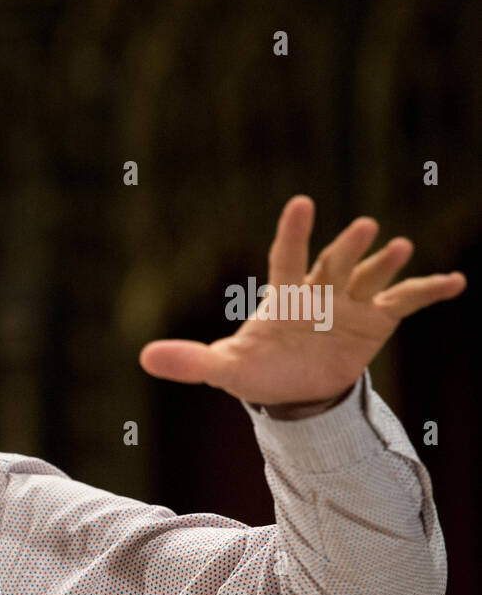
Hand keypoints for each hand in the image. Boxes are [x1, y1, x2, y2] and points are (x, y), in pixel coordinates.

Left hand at [138, 195, 466, 408]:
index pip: (286, 256)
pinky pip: (407, 301)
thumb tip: (144, 358)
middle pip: (335, 263)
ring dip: (386, 262)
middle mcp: (321, 289)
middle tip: (364, 227)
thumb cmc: (258, 370)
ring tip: (402, 245)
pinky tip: (457, 281)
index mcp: (284, 294)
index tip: (301, 203)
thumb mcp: (225, 368)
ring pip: (371, 276)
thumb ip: (191, 360)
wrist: (295, 390)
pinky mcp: (378, 320)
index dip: (293, 232)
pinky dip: (431, 290)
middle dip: (348, 247)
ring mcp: (351, 302)